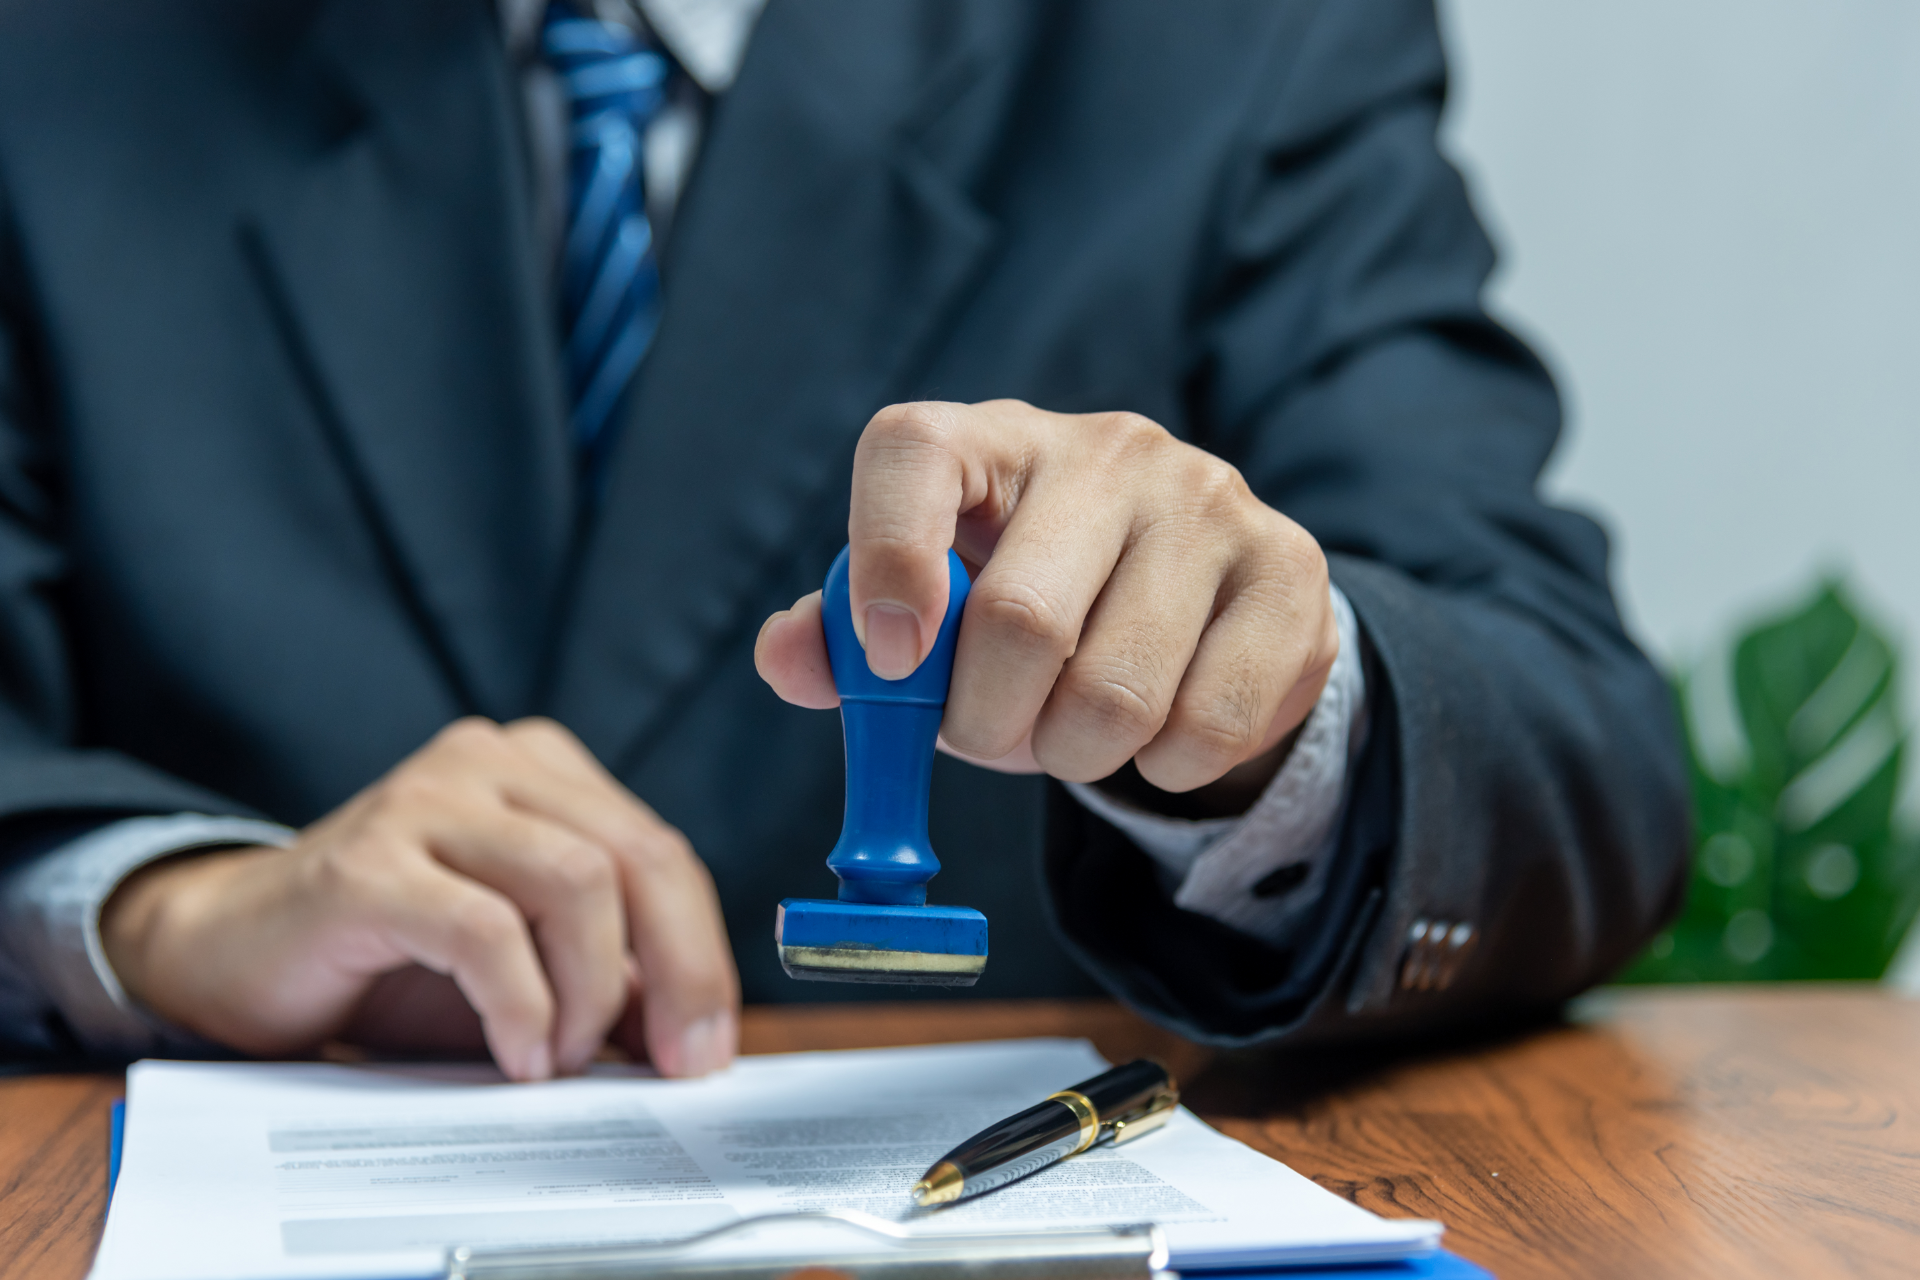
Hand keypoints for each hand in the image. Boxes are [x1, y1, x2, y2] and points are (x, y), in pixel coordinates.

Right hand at [100, 718, 737, 1080]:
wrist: (232, 952)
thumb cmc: (389, 957)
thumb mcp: (524, 964)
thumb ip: (607, 978)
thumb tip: (697, 1036)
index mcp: (542, 769)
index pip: (660, 852)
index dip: (701, 953)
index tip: (708, 1044)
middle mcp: (489, 763)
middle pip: (636, 857)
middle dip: (678, 971)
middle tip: (676, 1063)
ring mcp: (425, 800)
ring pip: (576, 880)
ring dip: (589, 990)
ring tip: (562, 1057)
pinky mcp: (367, 864)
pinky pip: (484, 929)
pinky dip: (520, 1003)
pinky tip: (518, 1054)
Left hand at [756, 400, 1337, 796]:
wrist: (1199, 599)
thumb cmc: (1035, 602)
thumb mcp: (934, 614)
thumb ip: (845, 638)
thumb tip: (788, 658)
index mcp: (993, 440)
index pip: (913, 454)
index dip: (884, 561)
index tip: (888, 662)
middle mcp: (1108, 449)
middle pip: (1021, 618)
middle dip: (987, 722)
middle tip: (991, 735)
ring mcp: (1211, 500)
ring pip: (1118, 693)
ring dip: (1075, 756)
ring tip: (1075, 732)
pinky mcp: (1291, 570)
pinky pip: (1209, 725)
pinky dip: (1164, 768)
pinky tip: (1159, 730)